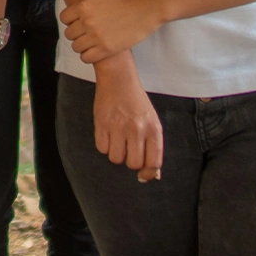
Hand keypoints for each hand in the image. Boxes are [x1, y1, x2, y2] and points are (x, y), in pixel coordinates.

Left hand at [58, 0, 165, 66]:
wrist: (144, 9)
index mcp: (84, 6)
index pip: (64, 18)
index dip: (71, 19)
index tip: (80, 20)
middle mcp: (87, 22)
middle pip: (69, 34)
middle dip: (76, 32)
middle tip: (87, 30)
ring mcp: (96, 37)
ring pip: (76, 47)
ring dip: (82, 44)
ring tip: (91, 40)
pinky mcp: (105, 49)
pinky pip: (86, 57)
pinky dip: (88, 55)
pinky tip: (95, 49)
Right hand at [91, 59, 163, 181]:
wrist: (119, 80)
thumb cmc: (137, 103)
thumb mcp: (152, 121)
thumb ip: (153, 146)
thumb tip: (152, 175)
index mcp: (154, 128)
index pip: (154, 162)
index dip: (149, 173)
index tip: (144, 174)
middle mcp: (137, 129)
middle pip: (133, 164)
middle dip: (131, 161)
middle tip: (130, 150)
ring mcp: (119, 127)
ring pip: (116, 159)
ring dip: (116, 153)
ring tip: (118, 139)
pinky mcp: (102, 124)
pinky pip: (102, 149)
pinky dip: (105, 145)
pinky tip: (109, 133)